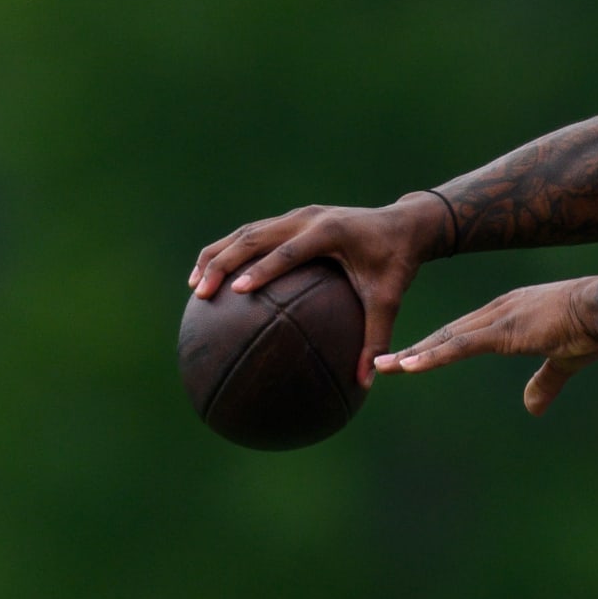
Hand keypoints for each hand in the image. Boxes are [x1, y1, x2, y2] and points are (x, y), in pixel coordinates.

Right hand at [187, 193, 449, 385]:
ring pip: (246, 232)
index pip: (289, 252)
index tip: (238, 291)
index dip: (262, 270)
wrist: (402, 224)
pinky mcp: (290, 221)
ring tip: (195, 286)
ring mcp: (296, 216)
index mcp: (330, 231)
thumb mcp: (390, 300)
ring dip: (217, 255)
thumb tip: (366, 382)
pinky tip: (211, 278)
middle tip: (202, 293)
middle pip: (254, 237)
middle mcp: (307, 218)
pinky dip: (229, 252)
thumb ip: (376, 337)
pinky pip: (253, 235)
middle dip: (223, 263)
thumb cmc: (397, 264)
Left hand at [374, 278, 597, 414]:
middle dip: (415, 349)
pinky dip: (433, 356)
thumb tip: (532, 409)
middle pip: (447, 334)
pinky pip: (460, 346)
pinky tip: (408, 366)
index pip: (465, 333)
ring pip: (446, 339)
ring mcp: (498, 319)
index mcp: (509, 315)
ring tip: (383, 367)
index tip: (414, 357)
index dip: (438, 347)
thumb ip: (545, 382)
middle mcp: (497, 311)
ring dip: (413, 354)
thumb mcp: (564, 359)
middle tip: (383, 362)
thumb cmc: (592, 327)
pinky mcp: (503, 331)